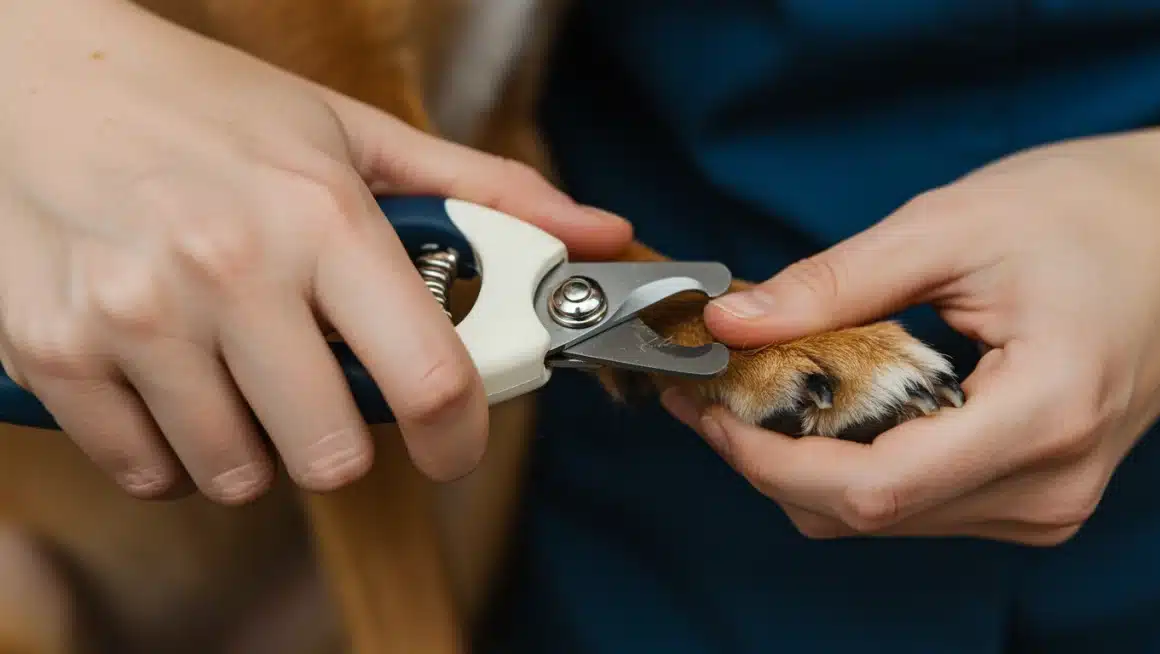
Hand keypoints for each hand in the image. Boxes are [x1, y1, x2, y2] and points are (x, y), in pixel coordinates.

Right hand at [0, 0, 630, 503]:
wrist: (32, 77)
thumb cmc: (206, 109)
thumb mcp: (352, 135)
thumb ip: (485, 193)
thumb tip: (598, 234)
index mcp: (321, 216)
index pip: (429, 380)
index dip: (461, 440)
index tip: (453, 445)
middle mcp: (229, 270)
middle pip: (333, 457)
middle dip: (343, 442)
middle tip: (323, 393)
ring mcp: (136, 317)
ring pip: (238, 476)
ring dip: (256, 448)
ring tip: (239, 375)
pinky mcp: (54, 353)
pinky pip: (148, 471)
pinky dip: (172, 450)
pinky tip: (172, 384)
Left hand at [668, 124, 1159, 544]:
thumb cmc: (1088, 214)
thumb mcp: (950, 226)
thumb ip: (833, 282)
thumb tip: (732, 322)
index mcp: (1042, 417)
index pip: (872, 486)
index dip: (768, 458)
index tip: (705, 407)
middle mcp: (1048, 487)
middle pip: (864, 513)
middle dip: (769, 459)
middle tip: (712, 390)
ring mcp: (1045, 502)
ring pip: (879, 518)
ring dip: (803, 464)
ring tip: (759, 390)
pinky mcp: (1032, 495)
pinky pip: (912, 502)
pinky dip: (850, 462)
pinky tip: (823, 406)